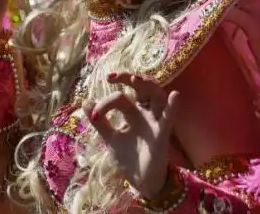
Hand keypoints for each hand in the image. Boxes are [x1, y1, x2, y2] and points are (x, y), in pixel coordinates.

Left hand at [82, 73, 180, 199]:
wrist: (139, 181)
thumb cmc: (128, 157)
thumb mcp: (110, 138)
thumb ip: (100, 122)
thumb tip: (85, 101)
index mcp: (133, 112)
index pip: (121, 97)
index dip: (106, 103)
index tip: (94, 115)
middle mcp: (145, 113)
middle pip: (142, 88)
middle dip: (128, 78)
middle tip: (113, 76)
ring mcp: (154, 122)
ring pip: (156, 96)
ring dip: (147, 85)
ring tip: (134, 78)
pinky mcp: (161, 135)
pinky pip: (169, 119)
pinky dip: (172, 107)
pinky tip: (174, 95)